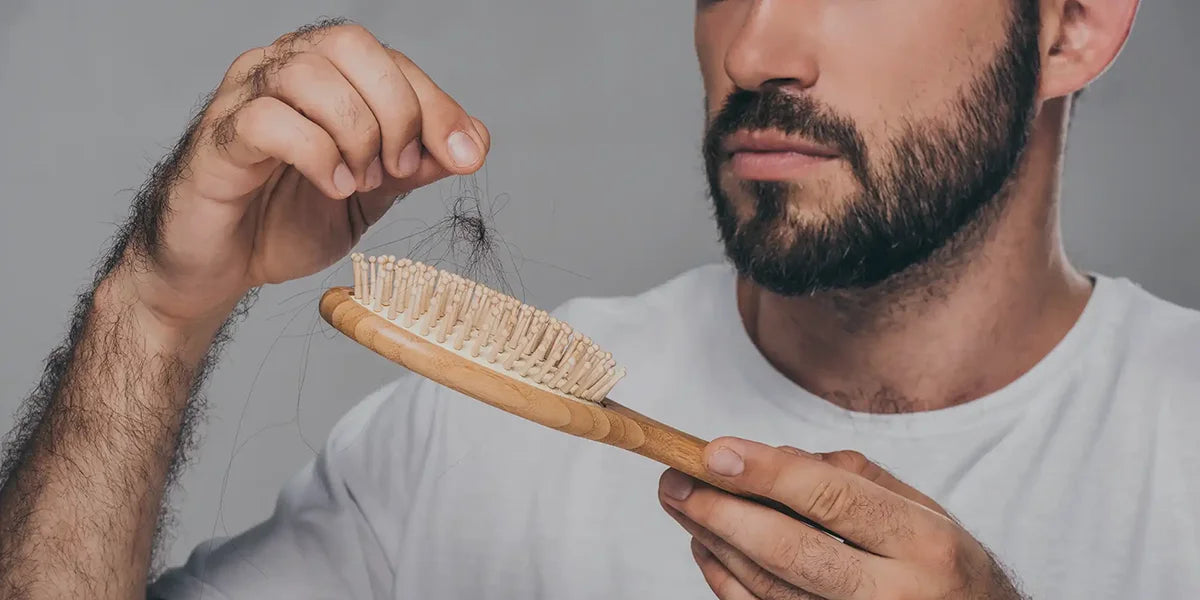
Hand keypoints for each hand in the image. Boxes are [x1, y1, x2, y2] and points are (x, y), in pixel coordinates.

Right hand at [124, 19, 489, 326]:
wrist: (218, 269)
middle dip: (397, 109)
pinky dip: (315, 153)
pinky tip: (332, 187)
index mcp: (323, 76)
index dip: (437, 104)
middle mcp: (280, 71)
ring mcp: (242, 99)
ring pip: (308, 74)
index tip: (467, 156)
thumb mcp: (371, 196)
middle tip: (399, 170)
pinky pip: (265, 119)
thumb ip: (414, 165)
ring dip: (355, 132)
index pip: (390, 60)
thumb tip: (472, 142)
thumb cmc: (283, 220)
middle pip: (350, 45)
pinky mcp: (217, 139)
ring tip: (360, 183)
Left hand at [658, 439, 1023, 598]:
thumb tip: (774, 456)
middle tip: (676, 481)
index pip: (833, 500)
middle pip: (790, 553)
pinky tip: (708, 549)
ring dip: (715, 545)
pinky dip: (727, 583)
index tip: (715, 451)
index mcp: (923, 543)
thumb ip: (854, 478)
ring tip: (683, 505)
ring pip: (769, 590)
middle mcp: (894, 594)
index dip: (768, 473)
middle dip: (722, 513)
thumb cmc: (943, 565)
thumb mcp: (924, 512)